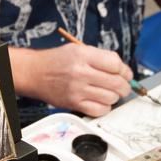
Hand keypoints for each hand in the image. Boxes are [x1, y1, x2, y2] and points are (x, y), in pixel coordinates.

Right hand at [11, 43, 132, 116]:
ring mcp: (77, 90)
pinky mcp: (74, 104)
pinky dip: (105, 107)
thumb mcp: (77, 49)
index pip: (115, 63)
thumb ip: (100, 57)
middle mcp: (81, 72)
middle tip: (122, 85)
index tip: (125, 73)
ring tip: (108, 92)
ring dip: (114, 96)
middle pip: (116, 82)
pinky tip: (100, 101)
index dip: (125, 70)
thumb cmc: (56, 60)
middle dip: (124, 85)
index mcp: (83, 55)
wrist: (35, 73)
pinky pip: (100, 110)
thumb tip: (123, 71)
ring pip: (111, 98)